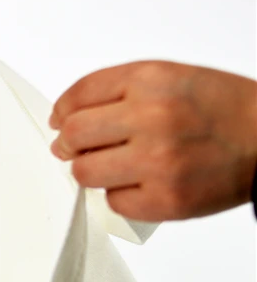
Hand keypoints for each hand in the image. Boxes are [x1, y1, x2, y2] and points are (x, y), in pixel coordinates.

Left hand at [50, 61, 256, 220]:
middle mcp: (152, 118)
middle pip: (74, 136)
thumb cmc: (222, 111)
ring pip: (85, 173)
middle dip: (70, 146)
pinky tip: (142, 184)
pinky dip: (121, 196)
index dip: (63, 111)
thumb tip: (65, 122)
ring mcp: (158, 161)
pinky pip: (113, 202)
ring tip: (116, 167)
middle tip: (80, 151)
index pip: (80, 95)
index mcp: (151, 81)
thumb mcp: (171, 79)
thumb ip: (119, 94)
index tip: (60, 122)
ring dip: (92, 172)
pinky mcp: (164, 200)